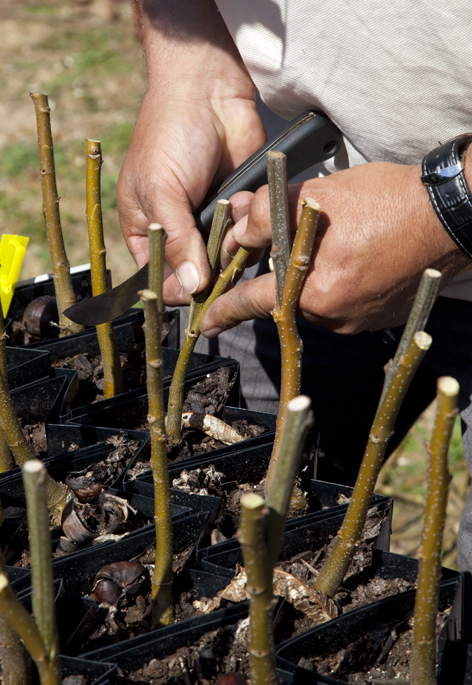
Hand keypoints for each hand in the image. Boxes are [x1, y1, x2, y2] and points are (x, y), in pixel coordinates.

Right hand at [116, 0, 265, 304]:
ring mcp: (211, 222)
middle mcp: (179, 232)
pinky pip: (251, 236)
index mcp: (146, 230)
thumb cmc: (170, 136)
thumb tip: (190, 289)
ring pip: (228, 260)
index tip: (195, 293)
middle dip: (210, 264)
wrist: (209, 90)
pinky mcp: (241, 209)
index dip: (175, 291)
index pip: (159, 279)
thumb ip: (176, 241)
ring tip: (230, 209)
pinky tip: (244, 198)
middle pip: (198, 275)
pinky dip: (250, 222)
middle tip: (217, 244)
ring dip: (232, 241)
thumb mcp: (162, 191)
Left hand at [200, 161, 469, 334]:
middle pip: (286, 298)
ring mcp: (358, 320)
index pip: (254, 302)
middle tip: (286, 247)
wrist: (451, 217)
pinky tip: (350, 256)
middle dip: (278, 274)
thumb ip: (269, 212)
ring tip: (330, 243)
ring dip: (309, 276)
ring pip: (314, 299)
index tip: (204, 323)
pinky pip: (341, 303)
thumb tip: (238, 223)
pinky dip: (334, 282)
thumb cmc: (387, 201)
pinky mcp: (376, 318)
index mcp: (314, 290)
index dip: (224, 310)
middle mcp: (333, 315)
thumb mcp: (319, 194)